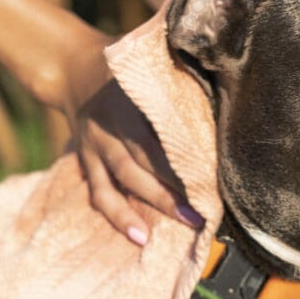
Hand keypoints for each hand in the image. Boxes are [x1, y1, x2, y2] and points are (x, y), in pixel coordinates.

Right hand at [59, 39, 203, 245]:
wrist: (73, 69)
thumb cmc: (128, 68)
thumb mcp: (150, 61)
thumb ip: (181, 74)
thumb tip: (226, 86)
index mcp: (129, 97)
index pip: (157, 131)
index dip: (182, 156)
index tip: (212, 175)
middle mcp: (109, 123)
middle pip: (141, 161)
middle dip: (173, 189)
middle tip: (204, 211)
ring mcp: (95, 145)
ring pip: (123, 180)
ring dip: (153, 205)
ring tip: (184, 226)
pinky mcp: (86, 161)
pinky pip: (100, 194)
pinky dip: (118, 217)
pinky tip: (139, 237)